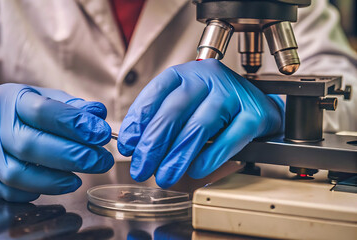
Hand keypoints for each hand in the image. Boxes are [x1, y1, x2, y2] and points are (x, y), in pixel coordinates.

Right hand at [0, 83, 113, 201]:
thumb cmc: (19, 113)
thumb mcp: (43, 98)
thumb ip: (71, 107)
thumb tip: (98, 114)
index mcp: (11, 99)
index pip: (43, 111)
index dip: (75, 124)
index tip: (101, 134)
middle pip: (31, 145)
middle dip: (73, 156)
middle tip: (101, 160)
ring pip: (18, 174)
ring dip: (56, 180)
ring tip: (79, 178)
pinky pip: (11, 192)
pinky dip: (38, 190)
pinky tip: (57, 183)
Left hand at [118, 59, 283, 187]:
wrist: (258, 105)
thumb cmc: (214, 107)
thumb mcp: (184, 105)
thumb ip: (160, 119)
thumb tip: (135, 146)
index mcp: (186, 74)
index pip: (155, 94)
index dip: (138, 122)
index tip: (128, 146)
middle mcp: (208, 77)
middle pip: (174, 112)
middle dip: (153, 146)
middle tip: (141, 169)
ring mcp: (233, 94)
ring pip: (198, 127)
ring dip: (177, 157)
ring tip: (165, 176)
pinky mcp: (253, 114)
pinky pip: (228, 139)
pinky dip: (209, 158)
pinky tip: (196, 170)